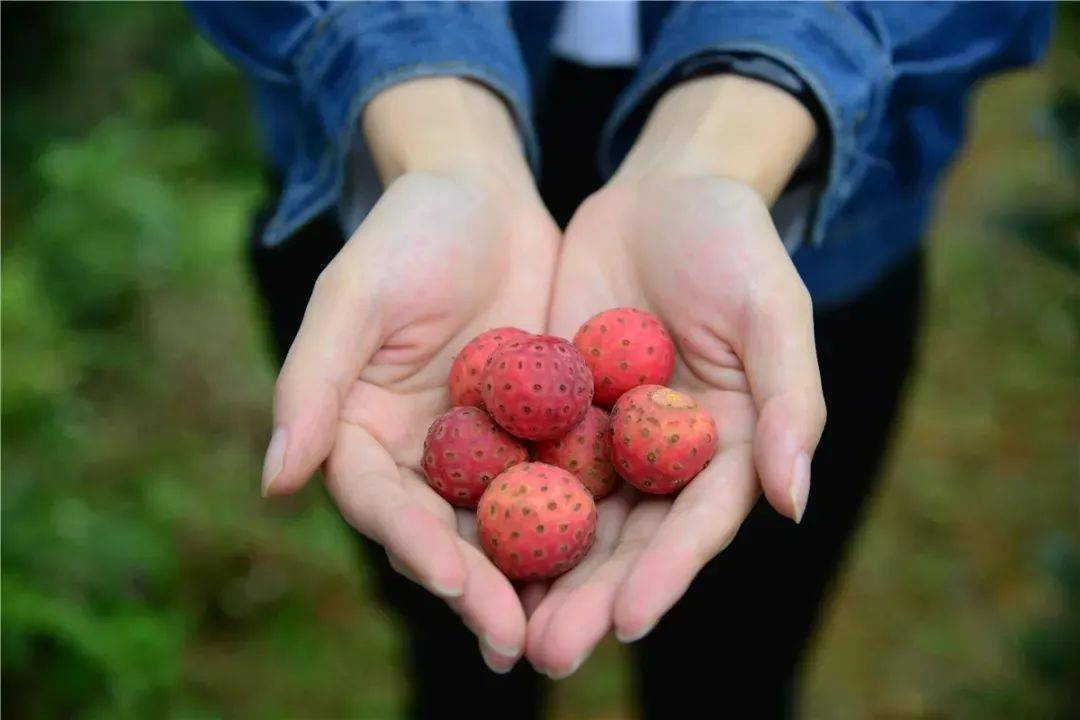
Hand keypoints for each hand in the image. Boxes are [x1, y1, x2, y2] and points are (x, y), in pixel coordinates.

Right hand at [259, 79, 559, 671]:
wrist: (483, 197)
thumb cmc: (408, 234)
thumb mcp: (353, 296)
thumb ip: (312, 383)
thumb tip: (271, 482)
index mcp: (363, 435)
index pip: (383, 506)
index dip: (414, 546)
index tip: (454, 582)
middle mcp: (422, 456)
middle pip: (446, 534)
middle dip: (481, 589)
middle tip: (519, 642)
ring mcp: (484, 450)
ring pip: (507, 525)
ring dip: (535, 580)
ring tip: (571, 631)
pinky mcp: (541, 433)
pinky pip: (562, 483)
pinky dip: (585, 521)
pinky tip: (622, 558)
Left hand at [526, 76, 826, 676]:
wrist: (662, 190)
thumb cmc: (734, 240)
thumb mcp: (773, 308)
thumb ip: (790, 401)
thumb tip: (795, 501)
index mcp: (727, 447)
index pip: (697, 522)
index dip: (668, 572)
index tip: (630, 619)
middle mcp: (665, 458)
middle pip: (629, 541)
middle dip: (591, 598)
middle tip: (548, 653)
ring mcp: (606, 439)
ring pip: (571, 519)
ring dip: (539, 576)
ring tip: (503, 630)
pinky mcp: (554, 412)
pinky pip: (524, 462)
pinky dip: (500, 506)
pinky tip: (462, 546)